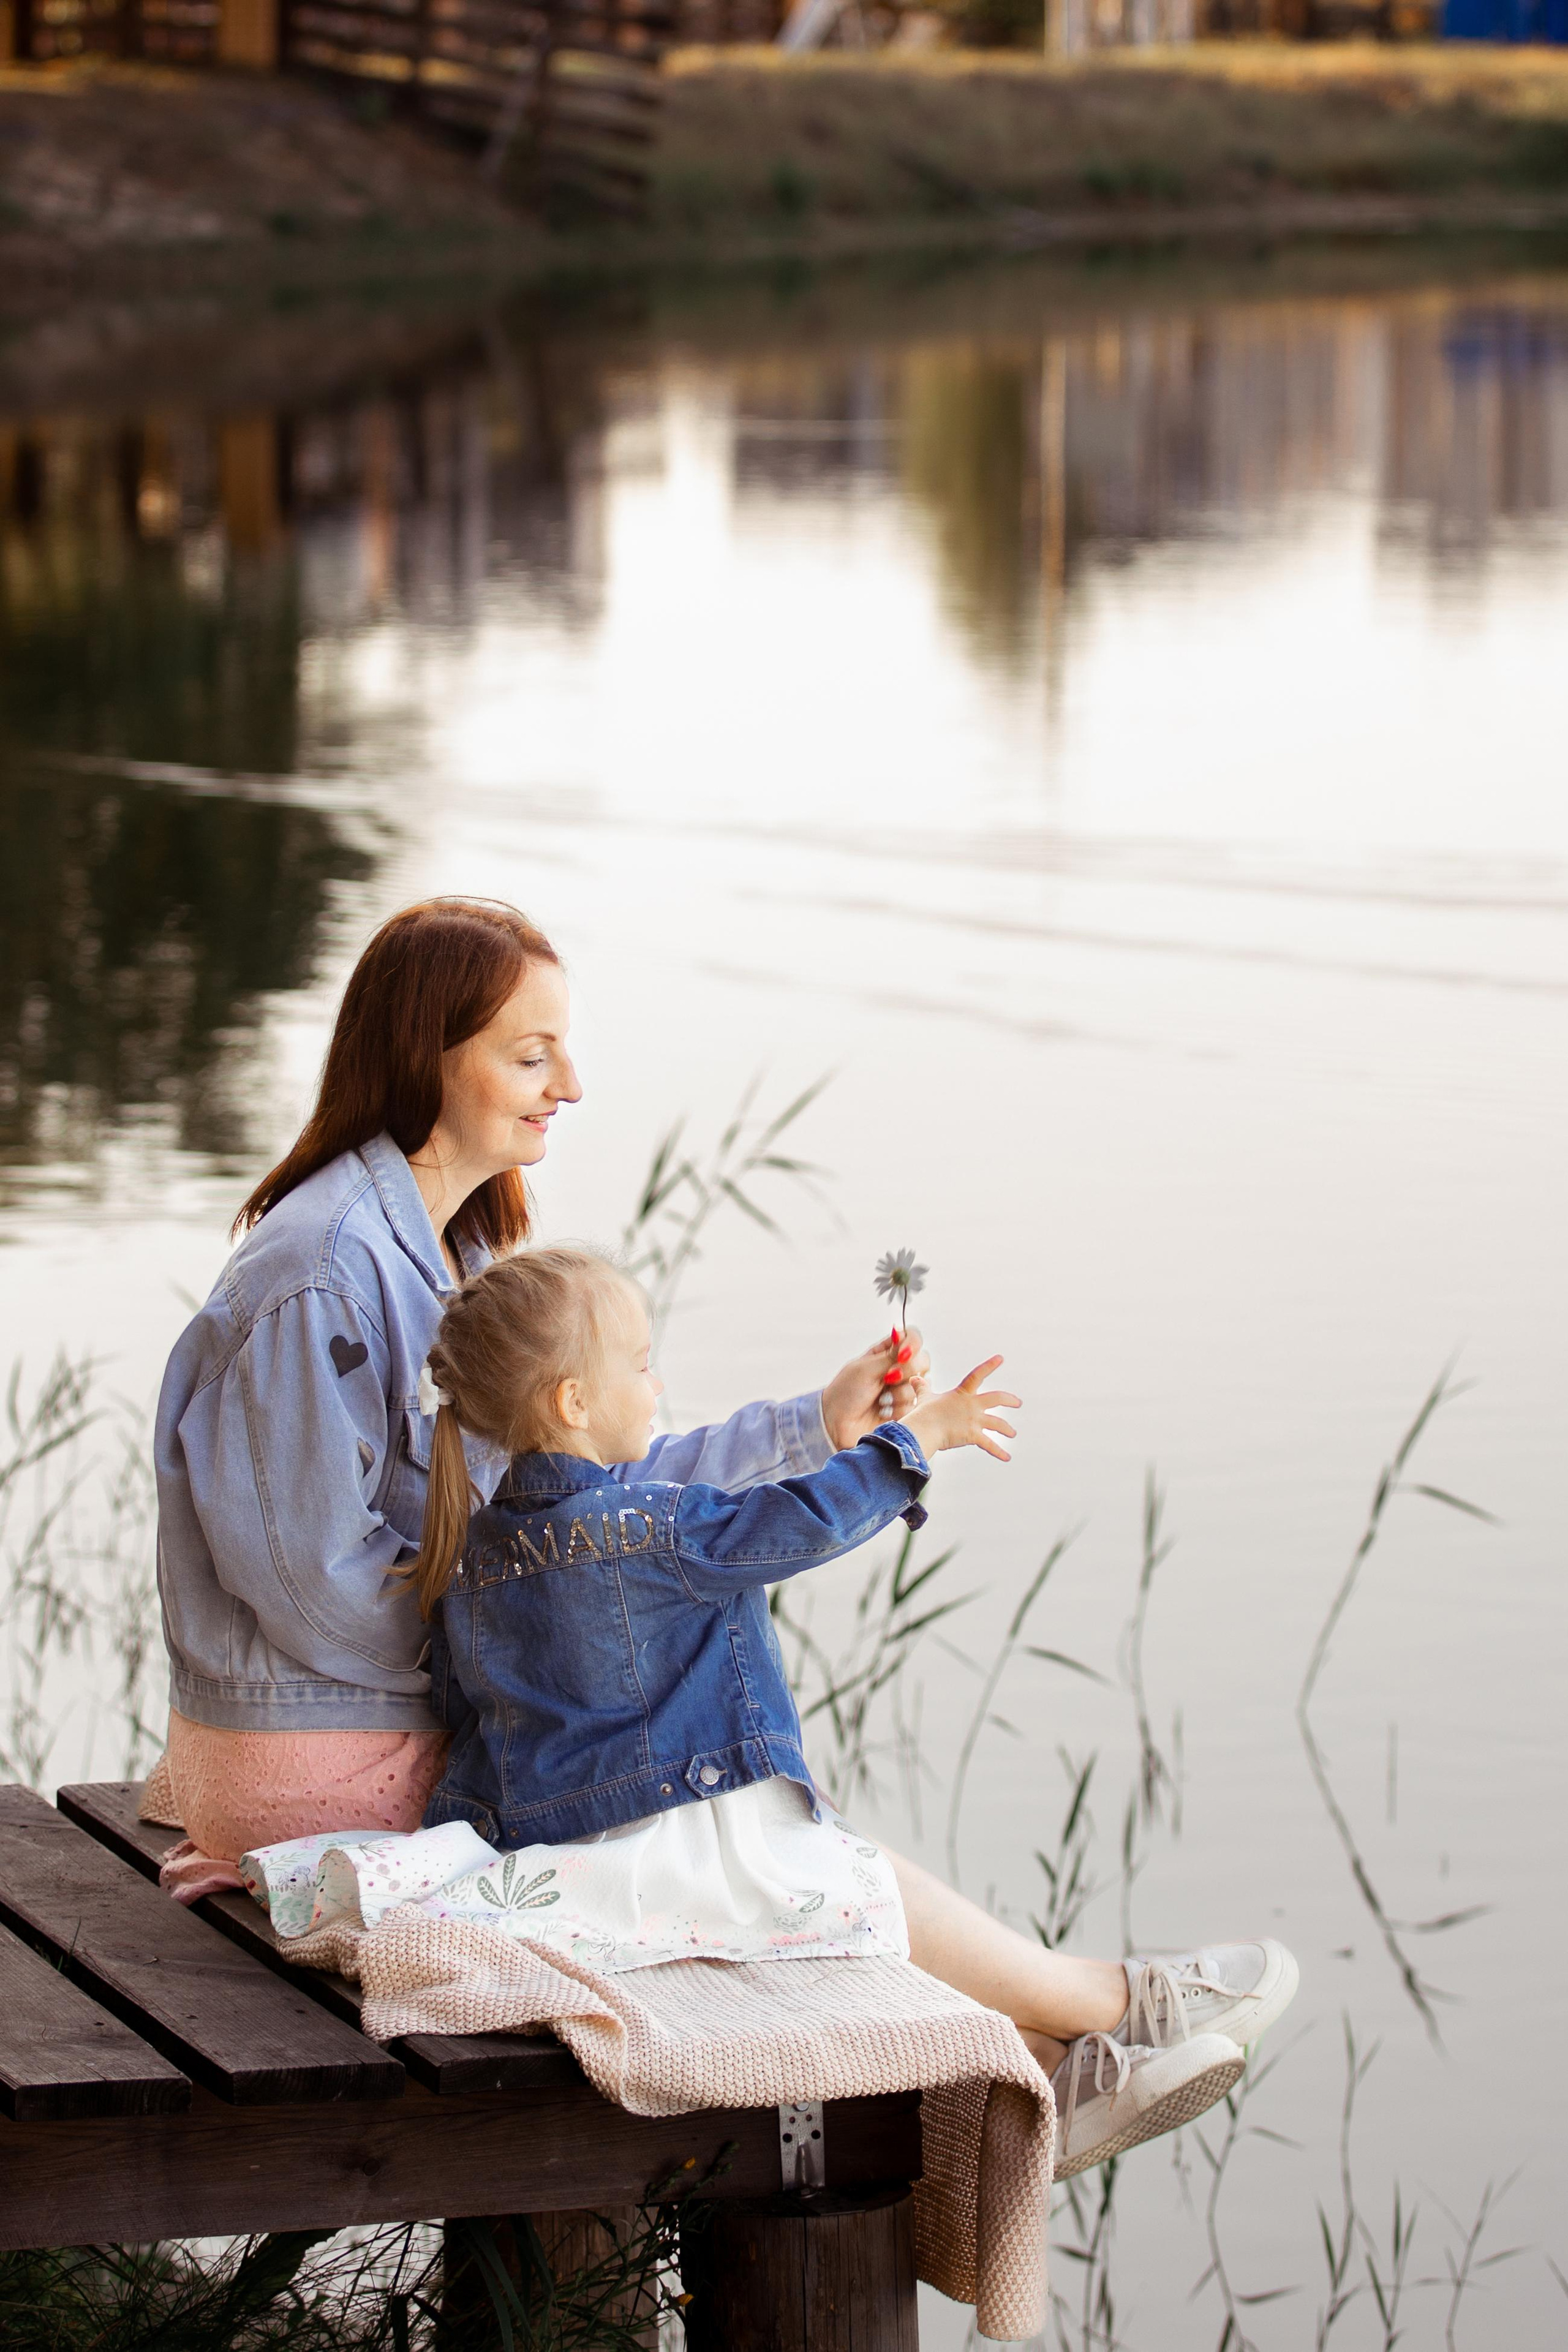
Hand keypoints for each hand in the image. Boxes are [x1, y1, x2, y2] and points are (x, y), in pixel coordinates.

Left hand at [822, 1326, 929, 1448]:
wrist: (837, 1423)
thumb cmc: (845, 1392)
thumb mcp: (865, 1368)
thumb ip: (890, 1354)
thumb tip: (902, 1331)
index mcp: (886, 1353)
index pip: (912, 1338)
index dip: (913, 1344)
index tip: (903, 1354)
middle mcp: (898, 1369)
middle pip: (923, 1360)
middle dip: (905, 1371)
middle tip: (886, 1379)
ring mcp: (903, 1389)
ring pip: (920, 1384)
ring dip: (898, 1393)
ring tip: (880, 1400)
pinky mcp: (906, 1409)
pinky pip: (916, 1405)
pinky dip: (898, 1408)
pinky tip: (883, 1411)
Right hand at [903, 1357, 1018, 1462]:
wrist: (924, 1429)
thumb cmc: (924, 1413)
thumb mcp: (924, 1397)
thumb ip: (922, 1387)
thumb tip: (914, 1378)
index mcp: (961, 1394)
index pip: (977, 1375)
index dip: (989, 1365)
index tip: (1001, 1358)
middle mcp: (972, 1405)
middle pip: (997, 1398)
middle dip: (1010, 1400)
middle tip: (1018, 1403)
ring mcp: (974, 1420)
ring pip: (998, 1423)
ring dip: (1007, 1429)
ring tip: (1013, 1433)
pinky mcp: (973, 1435)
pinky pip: (990, 1445)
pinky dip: (999, 1452)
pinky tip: (1007, 1457)